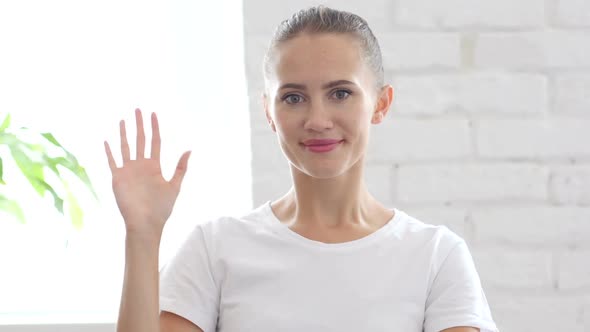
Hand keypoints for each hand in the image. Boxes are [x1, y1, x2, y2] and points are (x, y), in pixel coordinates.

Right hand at [104, 108, 190, 236]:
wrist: (145, 223)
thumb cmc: (161, 208)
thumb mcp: (174, 186)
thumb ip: (180, 168)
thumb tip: (189, 149)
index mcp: (154, 166)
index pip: (154, 142)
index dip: (154, 128)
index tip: (153, 114)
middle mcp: (141, 166)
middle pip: (140, 140)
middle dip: (139, 125)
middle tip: (138, 109)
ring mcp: (128, 171)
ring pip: (125, 147)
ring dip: (124, 134)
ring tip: (123, 120)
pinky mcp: (118, 178)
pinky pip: (112, 162)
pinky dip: (109, 152)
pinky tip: (106, 141)